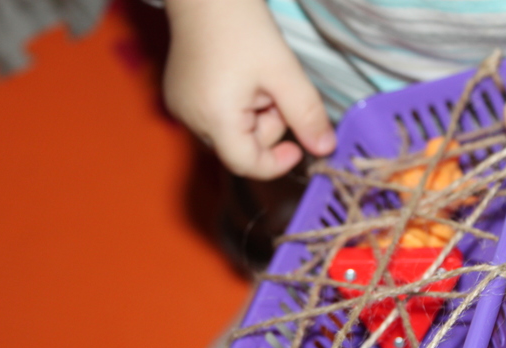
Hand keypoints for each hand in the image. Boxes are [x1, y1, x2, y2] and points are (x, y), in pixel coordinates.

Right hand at [163, 0, 335, 178]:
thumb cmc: (243, 25)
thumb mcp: (284, 72)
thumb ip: (306, 115)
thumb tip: (325, 149)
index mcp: (214, 117)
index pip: (246, 165)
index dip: (276, 163)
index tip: (298, 146)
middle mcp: (190, 120)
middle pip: (240, 149)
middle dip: (268, 128)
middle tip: (277, 91)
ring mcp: (181, 109)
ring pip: (231, 134)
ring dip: (254, 117)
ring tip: (258, 80)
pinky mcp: (180, 98)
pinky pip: (217, 117)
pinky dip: (237, 107)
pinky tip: (241, 78)